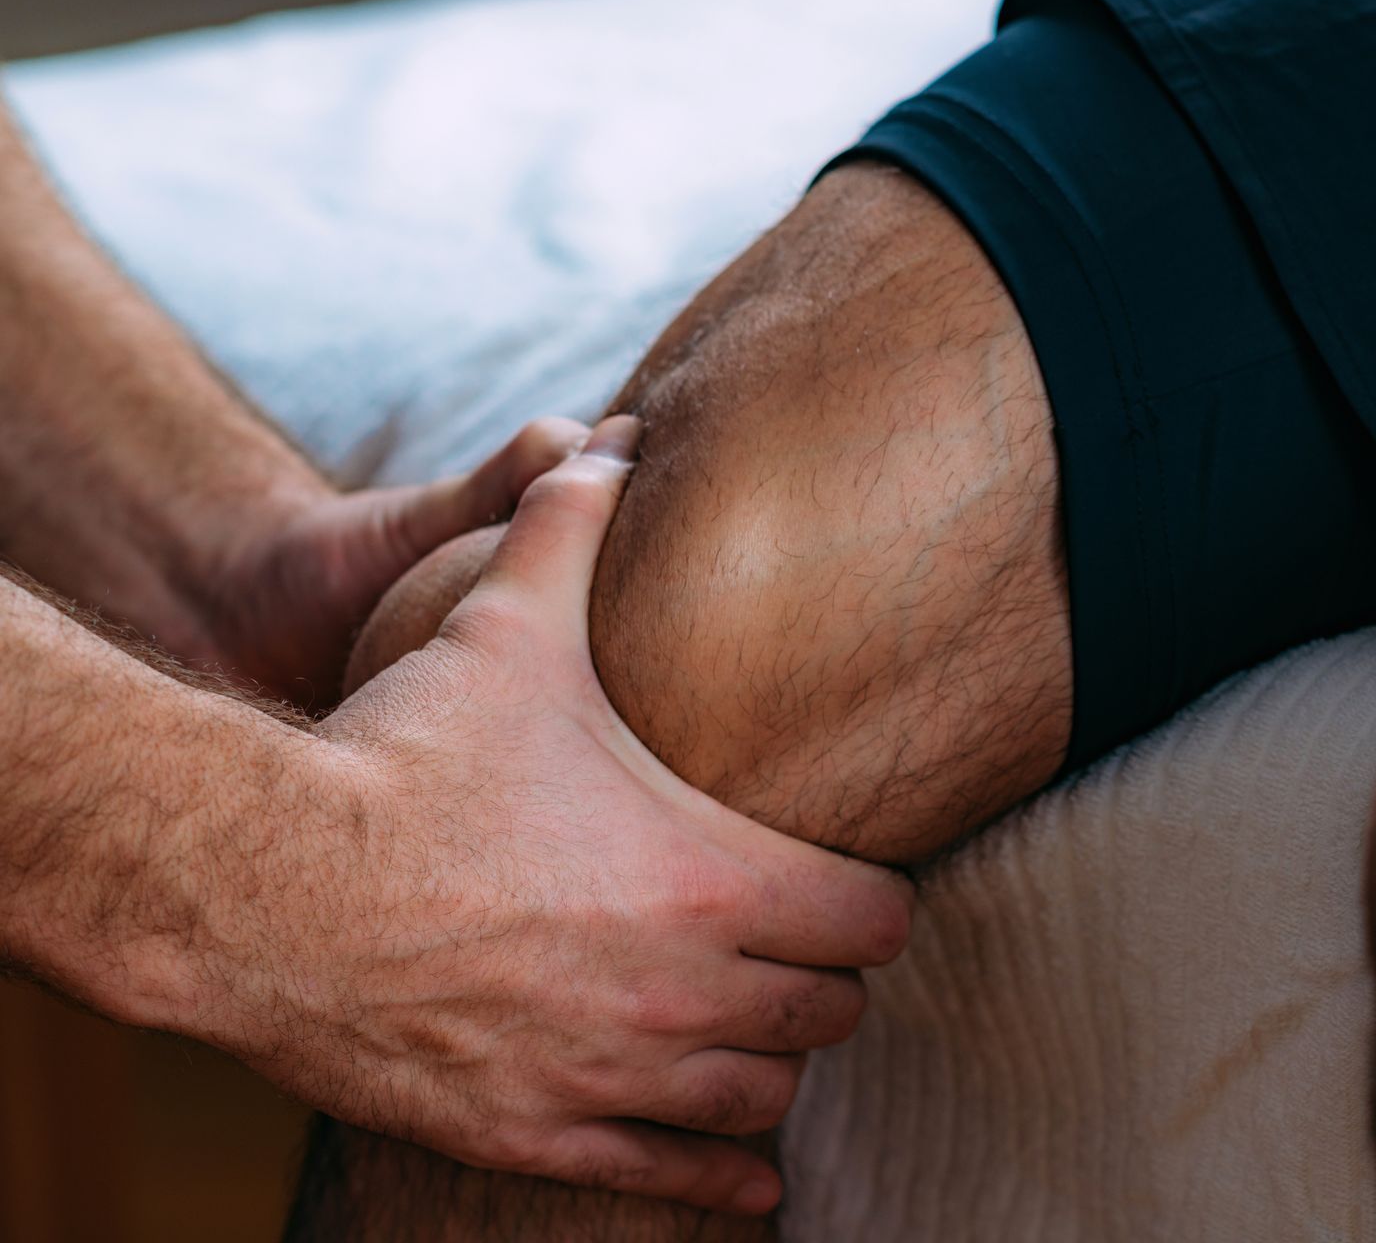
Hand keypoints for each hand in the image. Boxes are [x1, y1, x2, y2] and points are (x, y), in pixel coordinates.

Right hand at [177, 418, 913, 1211]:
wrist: (264, 886)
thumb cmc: (401, 756)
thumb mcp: (502, 630)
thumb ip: (571, 533)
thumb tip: (612, 442)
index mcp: (710, 877)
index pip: (875, 918)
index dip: (873, 898)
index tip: (852, 882)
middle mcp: (686, 988)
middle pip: (832, 1012)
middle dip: (824, 979)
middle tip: (797, 948)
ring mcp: (617, 1072)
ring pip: (764, 1097)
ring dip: (770, 1062)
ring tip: (752, 1027)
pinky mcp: (541, 1132)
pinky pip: (673, 1182)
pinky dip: (723, 1180)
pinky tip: (755, 1182)